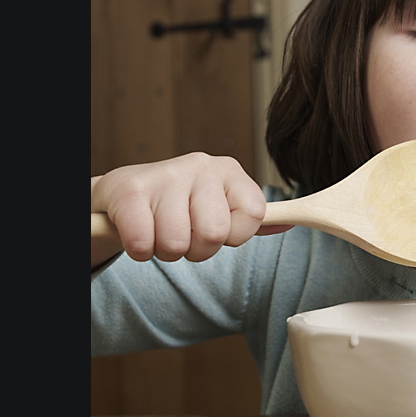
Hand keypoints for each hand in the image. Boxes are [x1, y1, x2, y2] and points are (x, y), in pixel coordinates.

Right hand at [91, 152, 271, 263]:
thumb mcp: (218, 206)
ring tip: (160, 231)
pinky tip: (140, 232)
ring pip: (176, 243)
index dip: (236, 235)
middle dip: (198, 249)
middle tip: (185, 236)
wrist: (125, 193)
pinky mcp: (130, 190)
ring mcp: (166, 174)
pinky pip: (142, 243)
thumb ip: (249, 219)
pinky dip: (140, 249)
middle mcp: (202, 165)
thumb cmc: (179, 205)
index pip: (255, 214)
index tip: (219, 230)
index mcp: (230, 171)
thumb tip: (289, 223)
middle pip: (215, 234)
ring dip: (166, 251)